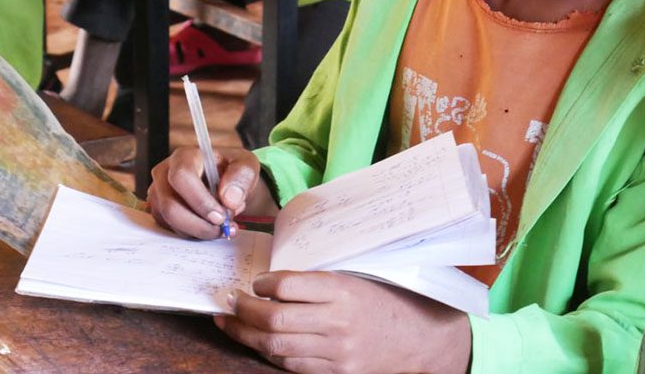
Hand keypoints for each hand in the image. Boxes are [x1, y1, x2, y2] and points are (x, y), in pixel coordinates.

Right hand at [147, 146, 275, 238]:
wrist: (225, 181)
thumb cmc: (232, 169)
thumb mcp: (246, 164)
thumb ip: (242, 176)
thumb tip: (229, 200)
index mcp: (185, 156)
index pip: (182, 177)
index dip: (200, 200)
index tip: (221, 216)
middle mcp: (165, 174)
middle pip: (170, 207)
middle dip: (200, 225)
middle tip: (224, 228)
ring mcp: (159, 194)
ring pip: (172, 223)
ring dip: (200, 231)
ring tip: (224, 227)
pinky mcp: (160, 212)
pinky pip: (172, 230)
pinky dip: (194, 235)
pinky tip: (212, 228)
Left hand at [215, 272, 472, 373]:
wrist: (416, 338)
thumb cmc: (381, 301)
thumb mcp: (354, 279)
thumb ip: (316, 282)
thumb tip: (270, 280)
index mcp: (343, 291)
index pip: (289, 285)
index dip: (263, 284)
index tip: (254, 281)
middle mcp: (338, 322)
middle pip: (276, 319)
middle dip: (244, 311)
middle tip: (229, 302)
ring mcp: (336, 352)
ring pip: (277, 346)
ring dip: (248, 335)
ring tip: (231, 323)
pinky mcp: (336, 373)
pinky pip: (292, 366)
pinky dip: (269, 354)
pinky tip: (258, 343)